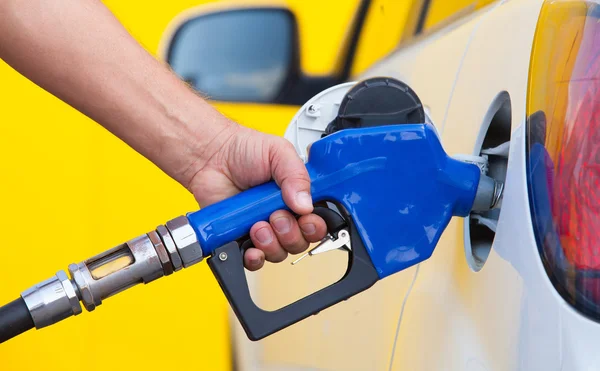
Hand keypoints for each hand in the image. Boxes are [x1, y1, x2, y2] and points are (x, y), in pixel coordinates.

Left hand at [187, 123, 327, 270]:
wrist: (211, 156)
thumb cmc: (244, 150)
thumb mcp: (279, 152)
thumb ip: (297, 175)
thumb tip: (306, 204)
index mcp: (297, 196)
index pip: (316, 222)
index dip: (314, 226)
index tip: (306, 218)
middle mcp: (283, 215)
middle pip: (300, 241)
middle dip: (290, 233)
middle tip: (276, 216)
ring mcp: (263, 228)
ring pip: (279, 252)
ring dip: (271, 243)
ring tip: (257, 225)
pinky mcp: (242, 238)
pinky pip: (255, 260)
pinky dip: (255, 258)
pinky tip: (251, 247)